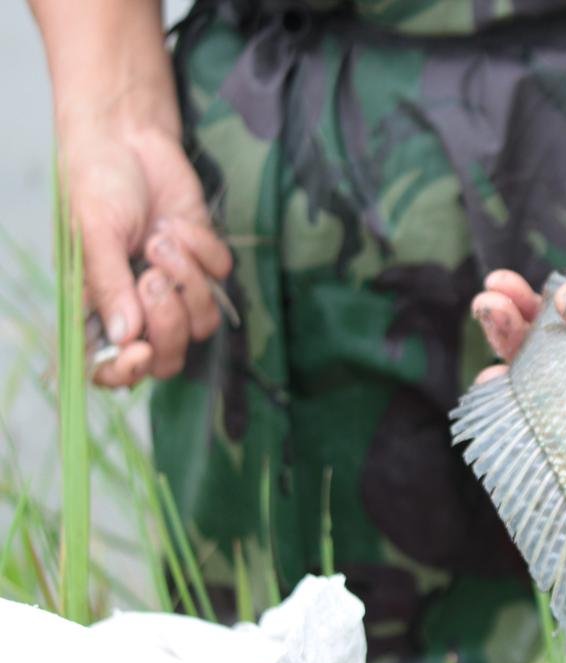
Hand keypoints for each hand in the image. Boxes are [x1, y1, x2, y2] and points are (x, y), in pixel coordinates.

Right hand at [63, 120, 230, 386]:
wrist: (130, 138)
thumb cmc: (98, 184)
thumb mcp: (94, 234)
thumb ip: (109, 286)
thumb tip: (125, 337)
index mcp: (102, 309)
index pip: (116, 368)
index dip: (131, 371)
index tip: (141, 350)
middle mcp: (140, 307)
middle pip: (170, 355)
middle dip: (169, 319)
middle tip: (152, 274)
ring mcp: (177, 287)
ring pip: (203, 322)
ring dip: (188, 280)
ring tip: (163, 239)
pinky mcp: (206, 262)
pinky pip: (221, 279)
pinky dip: (204, 251)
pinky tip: (179, 224)